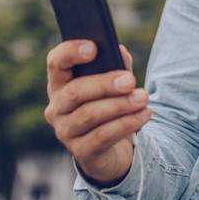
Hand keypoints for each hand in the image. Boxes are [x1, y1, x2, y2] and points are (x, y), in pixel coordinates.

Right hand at [45, 40, 150, 184]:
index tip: (93, 48)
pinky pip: (103, 136)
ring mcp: (66, 131)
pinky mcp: (81, 152)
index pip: (55, 63)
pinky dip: (126, 124)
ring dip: (120, 105)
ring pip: (90, 114)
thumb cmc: (108, 108)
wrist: (111, 151)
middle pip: (75, 91)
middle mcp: (56, 108)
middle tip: (130, 81)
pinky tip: (143, 115)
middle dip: (105, 84)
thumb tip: (120, 51)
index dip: (70, 52)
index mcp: (60, 84)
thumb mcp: (112, 85)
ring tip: (142, 98)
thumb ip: (116, 65)